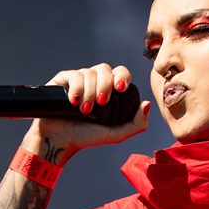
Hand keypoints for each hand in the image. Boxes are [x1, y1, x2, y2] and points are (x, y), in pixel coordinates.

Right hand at [34, 63, 150, 151]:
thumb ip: (136, 124)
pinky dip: (76, 88)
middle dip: (105, 85)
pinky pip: (73, 75)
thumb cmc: (87, 137)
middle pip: (105, 68)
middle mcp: (94, 81)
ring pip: (89, 72)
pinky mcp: (63, 80)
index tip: (120, 89)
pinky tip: (72, 102)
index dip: (122, 76)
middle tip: (101, 103)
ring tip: (83, 110)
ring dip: (89, 93)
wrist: (61, 140)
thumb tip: (147, 104)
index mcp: (109, 90)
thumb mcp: (116, 134)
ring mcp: (79, 79)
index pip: (120, 72)